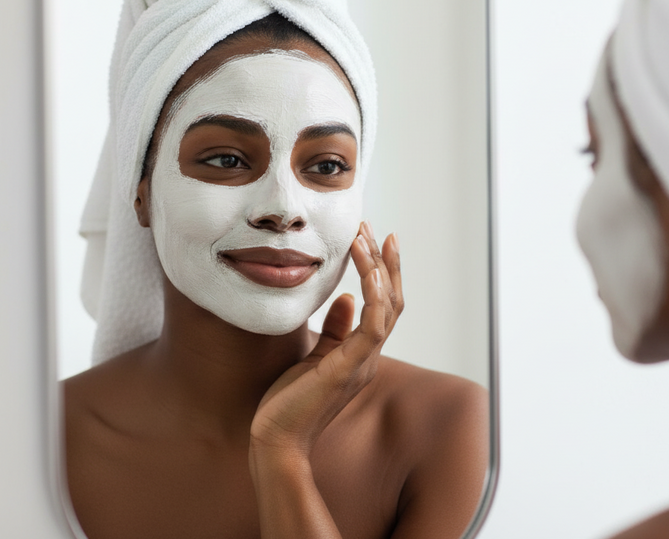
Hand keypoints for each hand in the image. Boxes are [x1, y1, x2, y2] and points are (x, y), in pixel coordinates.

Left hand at [249, 221, 402, 455]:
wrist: (275, 439)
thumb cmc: (288, 403)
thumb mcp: (314, 356)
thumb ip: (335, 329)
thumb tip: (347, 298)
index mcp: (362, 354)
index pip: (383, 306)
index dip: (383, 272)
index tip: (375, 240)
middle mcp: (369, 356)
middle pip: (392, 301)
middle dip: (385, 262)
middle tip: (374, 229)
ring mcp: (364, 362)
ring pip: (386, 307)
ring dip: (378, 269)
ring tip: (365, 238)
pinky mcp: (350, 367)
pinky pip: (374, 325)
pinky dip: (375, 294)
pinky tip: (367, 270)